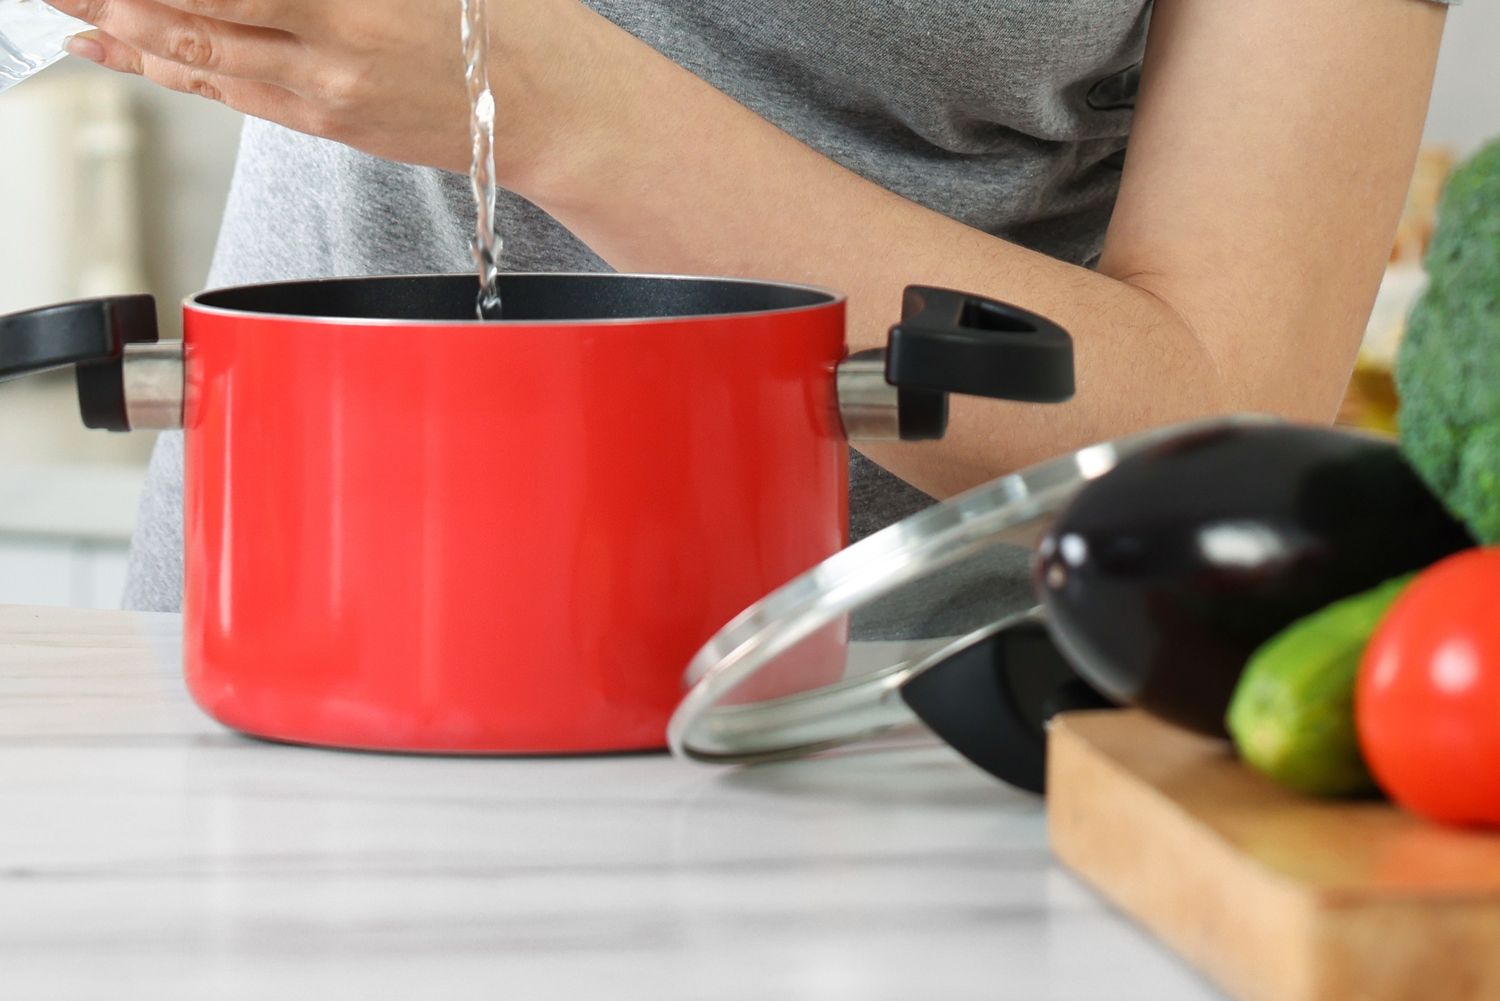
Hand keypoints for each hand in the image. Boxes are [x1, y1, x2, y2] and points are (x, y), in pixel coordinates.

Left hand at [54, 0, 580, 174]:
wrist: (562, 115)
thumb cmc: (517, 27)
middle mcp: (331, 43)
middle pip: (186, 7)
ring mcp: (324, 92)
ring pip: (194, 55)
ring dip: (115, 23)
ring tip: (57, 0)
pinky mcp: (328, 124)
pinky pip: (228, 94)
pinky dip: (163, 67)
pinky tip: (119, 44)